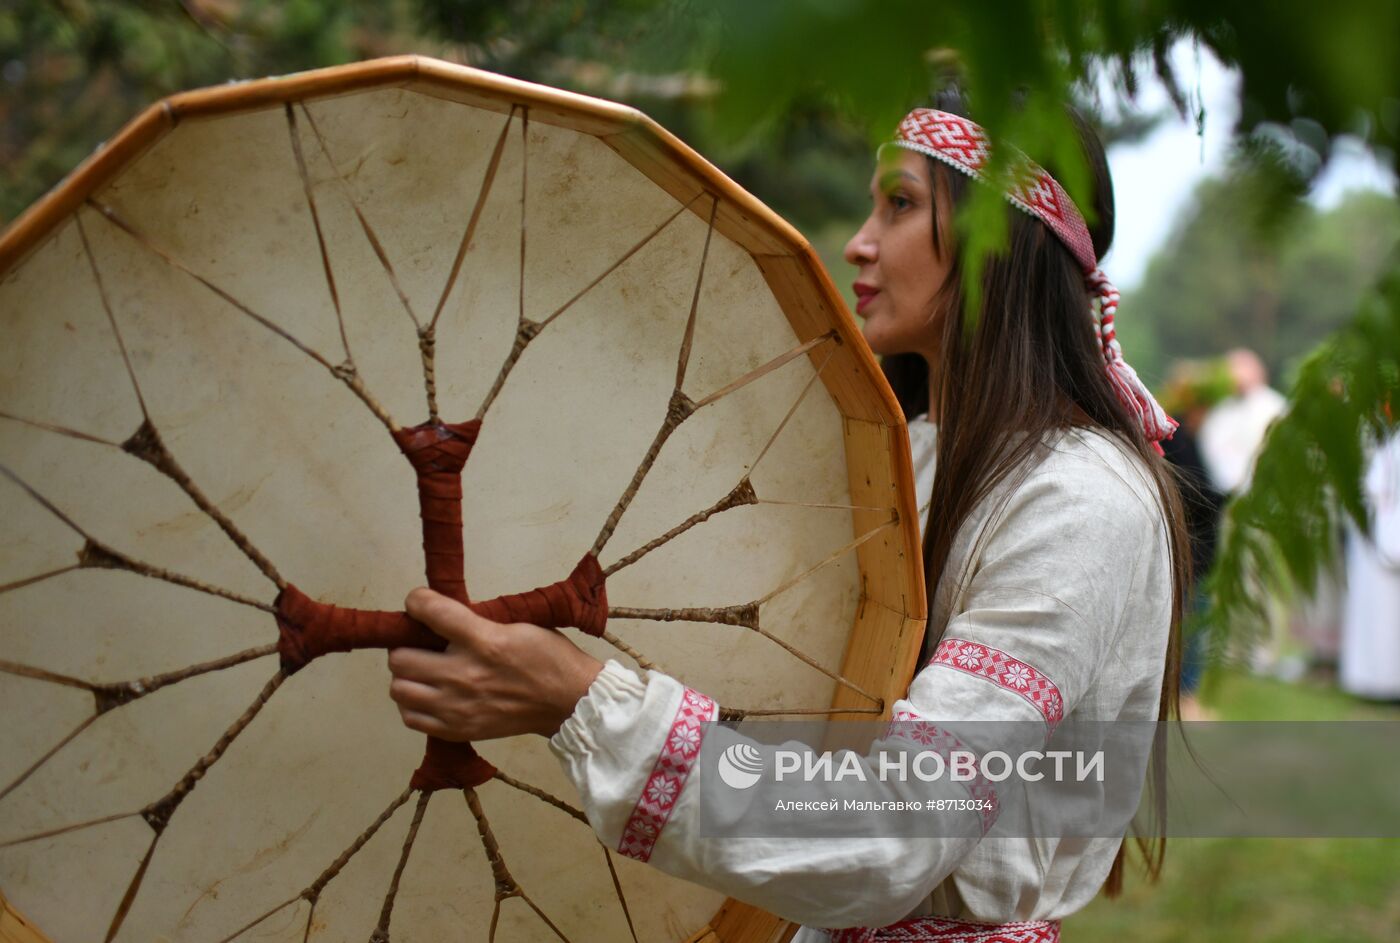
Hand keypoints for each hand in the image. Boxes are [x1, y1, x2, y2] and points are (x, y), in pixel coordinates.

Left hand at [387, 588, 604, 740]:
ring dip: (408, 677)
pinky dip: (414, 705)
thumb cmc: (546, 658)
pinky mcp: (457, 730)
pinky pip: (410, 718)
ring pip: (398, 689)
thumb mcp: (516, 626)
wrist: (568, 702)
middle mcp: (464, 674)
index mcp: (483, 640)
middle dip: (407, 645)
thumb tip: (439, 616)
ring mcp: (457, 707)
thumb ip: (475, 622)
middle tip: (423, 645)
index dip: (417, 601)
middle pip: (399, 657)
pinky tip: (432, 695)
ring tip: (426, 672)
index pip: (429, 611)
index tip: (419, 603)